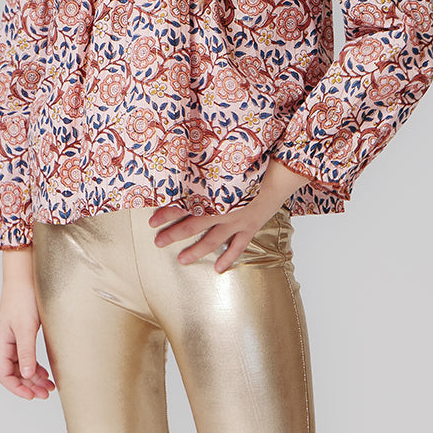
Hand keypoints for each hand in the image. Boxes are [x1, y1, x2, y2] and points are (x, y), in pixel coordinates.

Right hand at [0, 250, 54, 400]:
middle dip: (30, 385)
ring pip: (23, 366)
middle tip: (47, 394)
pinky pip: (28, 356)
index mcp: (1, 344)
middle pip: (15, 373)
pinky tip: (48, 371)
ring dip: (35, 378)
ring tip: (50, 386)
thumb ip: (26, 352)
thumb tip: (27, 375)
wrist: (26, 275)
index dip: (18, 388)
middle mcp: (6, 344)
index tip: (33, 395)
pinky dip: (37, 366)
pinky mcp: (25, 332)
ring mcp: (15, 338)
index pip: (4, 376)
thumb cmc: (23, 298)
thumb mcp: (26, 328)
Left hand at [148, 159, 310, 272]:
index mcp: (215, 194)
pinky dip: (228, 258)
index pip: (184, 204)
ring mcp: (237, 221)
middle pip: (193, 225)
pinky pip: (238, 247)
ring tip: (181, 259)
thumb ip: (206, 171)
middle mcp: (223, 210)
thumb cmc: (253, 164)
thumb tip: (184, 168)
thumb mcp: (225, 165)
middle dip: (174, 233)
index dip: (167, 212)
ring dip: (196, 251)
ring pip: (212, 240)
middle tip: (158, 241)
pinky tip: (218, 268)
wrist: (280, 172)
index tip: (152, 219)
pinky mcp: (250, 226)